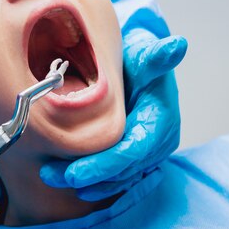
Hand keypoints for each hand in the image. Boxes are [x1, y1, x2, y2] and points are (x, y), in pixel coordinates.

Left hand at [40, 28, 186, 200]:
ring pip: (118, 178)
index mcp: (161, 122)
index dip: (104, 165)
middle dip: (88, 177)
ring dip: (86, 183)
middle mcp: (157, 143)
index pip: (133, 152)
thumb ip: (157, 56)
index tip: (74, 174)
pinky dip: (94, 183)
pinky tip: (70, 183)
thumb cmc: (140, 59)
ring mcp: (146, 153)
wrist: (140, 66)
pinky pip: (116, 178)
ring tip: (51, 177)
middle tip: (51, 176)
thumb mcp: (147, 55)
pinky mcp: (133, 157)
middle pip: (123, 171)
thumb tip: (177, 45)